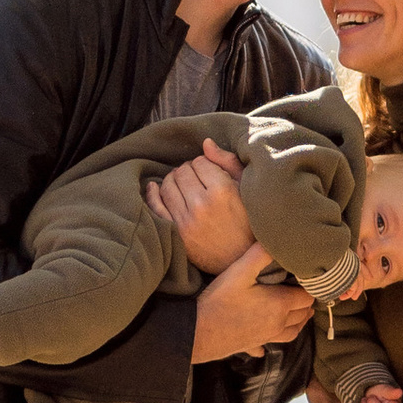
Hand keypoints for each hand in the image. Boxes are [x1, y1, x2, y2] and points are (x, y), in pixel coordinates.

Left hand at [147, 140, 249, 273]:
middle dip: (188, 171)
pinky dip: (153, 194)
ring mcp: (186, 222)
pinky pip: (156, 207)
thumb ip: (227, 162)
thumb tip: (205, 143)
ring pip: (167, 186)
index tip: (209, 172)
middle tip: (196, 178)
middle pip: (181, 172)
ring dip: (173, 180)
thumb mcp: (247, 188)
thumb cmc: (249, 221)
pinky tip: (155, 188)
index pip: (199, 162)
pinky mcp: (176, 235)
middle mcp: (201, 205)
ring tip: (183, 185)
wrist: (242, 259)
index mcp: (223, 191)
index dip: (204, 164)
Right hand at [191, 242, 313, 363]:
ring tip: (299, 312)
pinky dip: (278, 338)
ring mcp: (267, 337)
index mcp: (280, 304)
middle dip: (306, 302)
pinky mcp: (254, 345)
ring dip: (299, 321)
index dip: (309, 287)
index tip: (305, 278)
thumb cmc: (219, 299)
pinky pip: (274, 344)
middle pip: (303, 314)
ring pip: (293, 331)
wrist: (197, 331)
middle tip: (302, 290)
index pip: (307, 296)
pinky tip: (271, 337)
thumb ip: (259, 254)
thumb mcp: (239, 271)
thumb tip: (275, 239)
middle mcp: (278, 323)